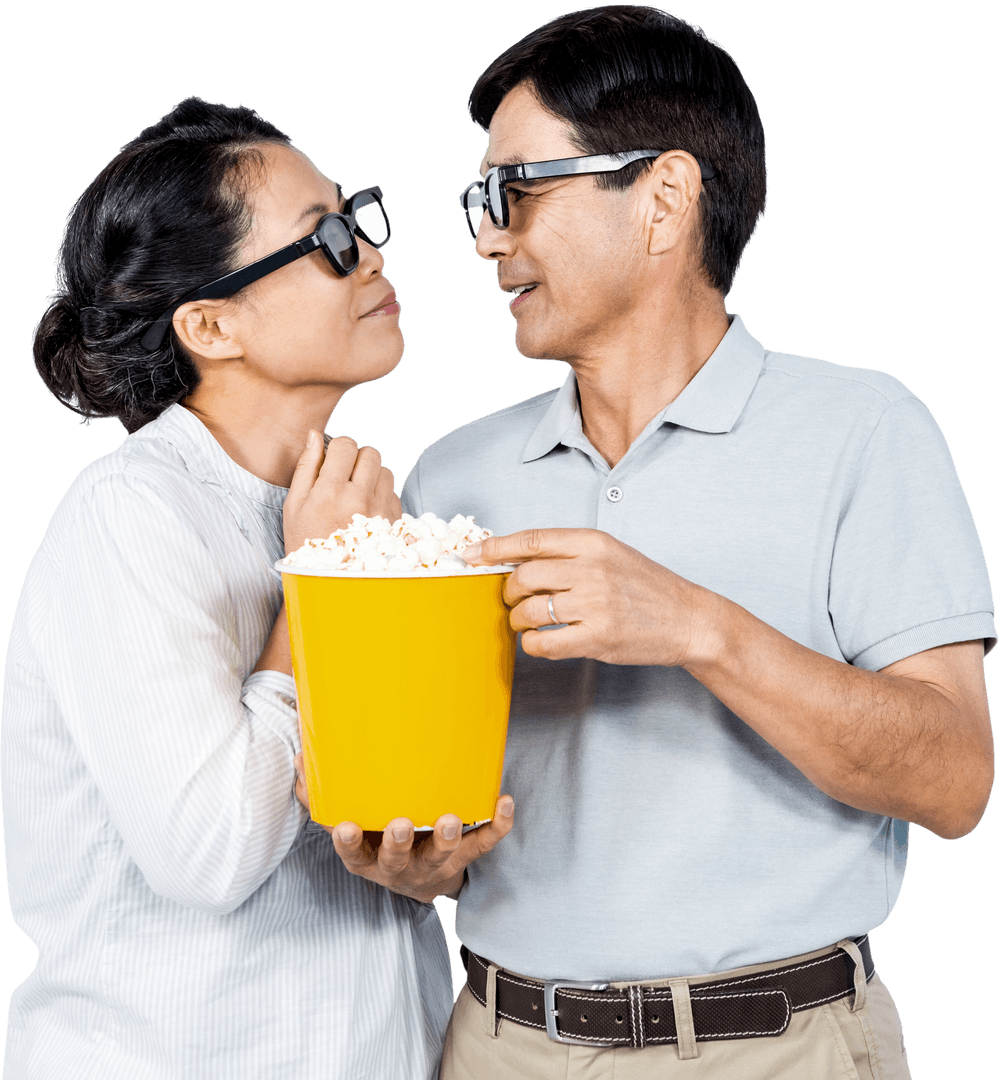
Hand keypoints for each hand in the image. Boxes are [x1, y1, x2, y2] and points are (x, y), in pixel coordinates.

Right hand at [282, 430, 401, 552]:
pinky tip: (368, 510)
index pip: (346, 445)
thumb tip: (315, 435)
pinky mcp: (395, 522)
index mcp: (330, 492)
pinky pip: (394, 493)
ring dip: (373, 476)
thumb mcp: (294, 506)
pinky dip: (382, 496)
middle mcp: (359, 499)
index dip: (339, 447)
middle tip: (346, 475)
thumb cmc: (306, 544)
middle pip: (371, 453)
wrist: (329, 581)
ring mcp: (381, 511)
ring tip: (357, 494)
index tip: (334, 459)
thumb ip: (306, 467)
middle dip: (358, 458)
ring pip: (386, 471)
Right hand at [293, 755, 512, 902]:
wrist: (423, 883)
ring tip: (452, 817)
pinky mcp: (464, 856)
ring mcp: (434, 862)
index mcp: (369, 858)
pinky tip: (505, 802)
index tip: (346, 826)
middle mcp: (400, 866)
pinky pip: (484, 842)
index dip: (349, 843)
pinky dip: (497, 825)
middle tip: (402, 824)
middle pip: (397, 859)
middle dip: (399, 842)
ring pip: (442, 855)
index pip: (354, 855)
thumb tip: (302, 759)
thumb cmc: (379, 841)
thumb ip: (323, 796)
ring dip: (447, 837)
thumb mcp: (352, 828)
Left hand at [462, 528, 716, 666]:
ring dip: (518, 621)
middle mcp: (592, 569)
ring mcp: (595, 603)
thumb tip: (515, 560)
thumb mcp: (610, 554)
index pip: (530, 541)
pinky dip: (532, 645)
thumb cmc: (646, 586)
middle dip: (508, 592)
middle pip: (523, 577)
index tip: (471, 555)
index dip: (494, 548)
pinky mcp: (598, 637)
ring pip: (528, 611)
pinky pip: (544, 643)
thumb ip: (568, 554)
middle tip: (513, 601)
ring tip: (527, 623)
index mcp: (592, 542)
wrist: (689, 619)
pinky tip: (540, 643)